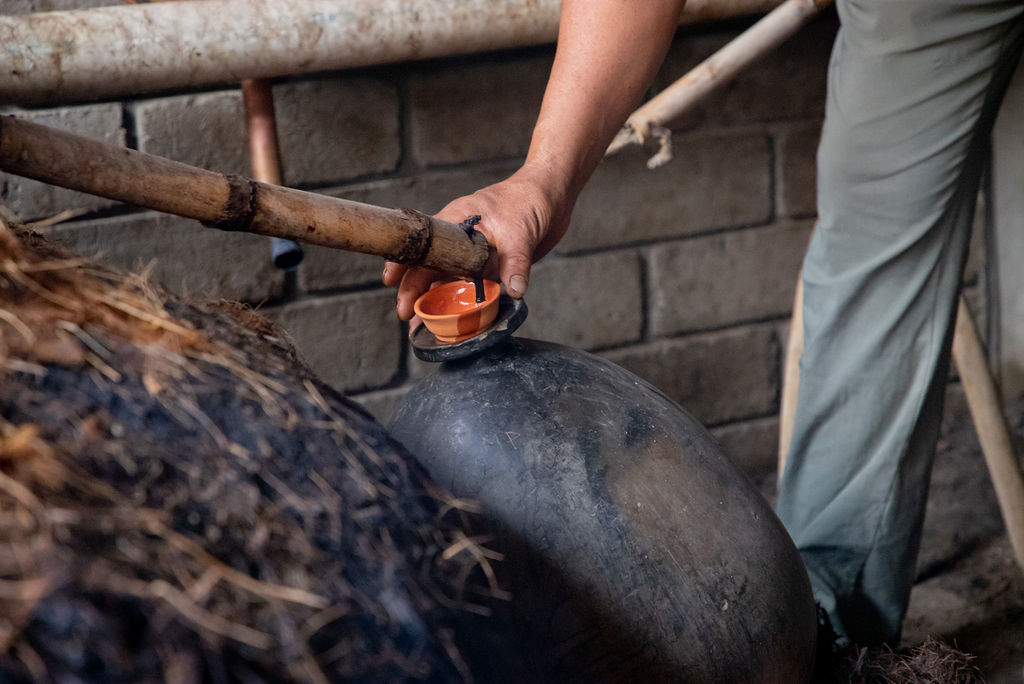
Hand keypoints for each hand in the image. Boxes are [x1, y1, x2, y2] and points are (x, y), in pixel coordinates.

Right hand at [383, 162, 574, 320]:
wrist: (552, 195)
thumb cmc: (529, 200)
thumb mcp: (520, 231)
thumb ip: (515, 263)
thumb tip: (514, 292)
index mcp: (456, 221)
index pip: (422, 244)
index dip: (404, 263)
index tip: (390, 282)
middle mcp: (459, 240)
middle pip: (429, 267)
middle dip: (415, 291)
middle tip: (406, 316)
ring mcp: (473, 254)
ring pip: (447, 281)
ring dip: (436, 303)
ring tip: (423, 328)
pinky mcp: (490, 266)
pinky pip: (471, 289)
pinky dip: (463, 305)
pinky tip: (458, 323)